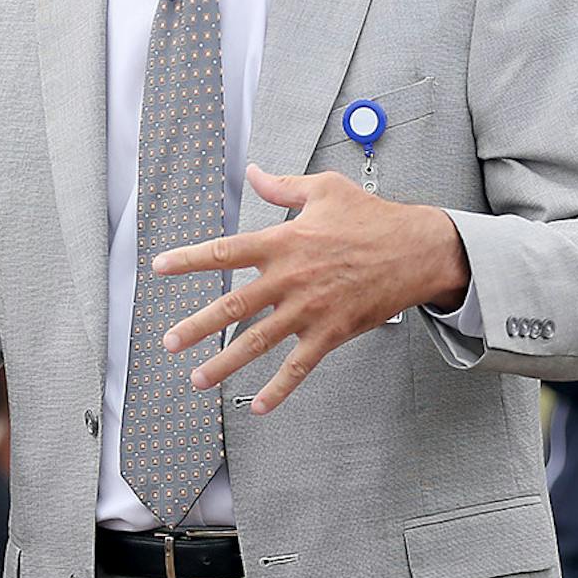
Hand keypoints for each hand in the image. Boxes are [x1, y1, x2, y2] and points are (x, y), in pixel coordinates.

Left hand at [150, 164, 468, 414]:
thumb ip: (283, 187)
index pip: (226, 251)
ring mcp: (310, 309)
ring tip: (196, 380)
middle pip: (233, 305)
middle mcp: (290, 278)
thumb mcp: (326, 189)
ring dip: (224, 364)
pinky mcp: (331, 333)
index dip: (189, 259)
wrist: (417, 250)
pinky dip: (278, 389)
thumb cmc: (372, 217)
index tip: (159, 268)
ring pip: (258, 341)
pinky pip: (299, 366)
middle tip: (169, 342)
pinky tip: (258, 406)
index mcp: (283, 241)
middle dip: (196, 326)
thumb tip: (254, 172)